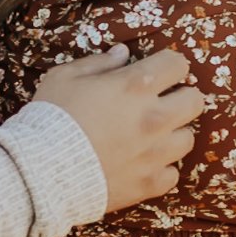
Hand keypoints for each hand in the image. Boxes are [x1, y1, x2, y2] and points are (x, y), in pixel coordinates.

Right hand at [33, 44, 204, 209]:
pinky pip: (172, 174)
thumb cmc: (51, 117)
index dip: (168, 65)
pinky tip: (143, 163)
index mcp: (136, 85)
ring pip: (188, 138)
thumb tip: (123, 53)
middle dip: (181, 97)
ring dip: (173, 133)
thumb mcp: (65, 77)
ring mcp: (155, 153)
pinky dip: (161, 168)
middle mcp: (154, 117)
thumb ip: (98, 62)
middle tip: (162, 102)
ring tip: (152, 135)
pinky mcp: (149, 183)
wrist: (40, 170)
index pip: (178, 64)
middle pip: (195, 100)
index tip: (158, 72)